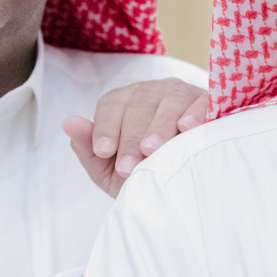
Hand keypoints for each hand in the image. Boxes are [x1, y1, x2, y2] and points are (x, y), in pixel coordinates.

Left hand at [62, 78, 207, 196]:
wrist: (182, 185)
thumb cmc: (142, 172)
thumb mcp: (109, 168)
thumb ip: (88, 148)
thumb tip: (68, 123)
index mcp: (125, 102)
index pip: (111, 105)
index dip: (106, 127)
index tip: (104, 151)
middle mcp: (152, 92)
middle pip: (139, 105)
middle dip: (131, 137)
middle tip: (128, 167)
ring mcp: (181, 94)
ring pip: (169, 101)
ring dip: (159, 126)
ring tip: (152, 150)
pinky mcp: (208, 102)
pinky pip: (203, 101)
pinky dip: (195, 112)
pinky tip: (187, 128)